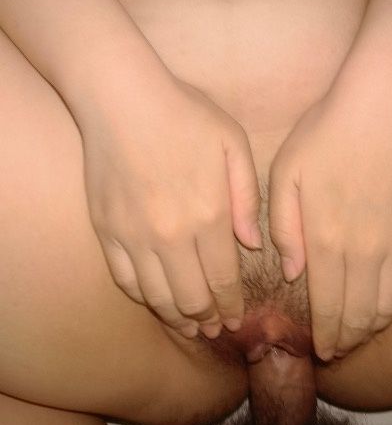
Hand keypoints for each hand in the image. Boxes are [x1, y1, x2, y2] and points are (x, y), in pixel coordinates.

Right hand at [76, 63, 260, 338]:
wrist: (120, 96)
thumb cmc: (184, 112)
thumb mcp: (232, 142)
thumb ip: (246, 197)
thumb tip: (253, 244)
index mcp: (209, 214)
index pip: (224, 280)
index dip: (232, 306)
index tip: (238, 319)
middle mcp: (171, 234)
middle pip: (192, 299)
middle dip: (208, 320)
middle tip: (217, 328)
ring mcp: (134, 236)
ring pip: (157, 297)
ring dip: (176, 318)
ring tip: (189, 325)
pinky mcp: (107, 230)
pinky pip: (124, 279)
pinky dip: (142, 297)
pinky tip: (154, 299)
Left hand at [269, 72, 391, 360]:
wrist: (382, 104)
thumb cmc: (326, 132)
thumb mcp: (286, 173)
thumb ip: (283, 227)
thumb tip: (292, 272)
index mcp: (326, 240)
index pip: (327, 306)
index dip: (325, 335)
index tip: (321, 351)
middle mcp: (365, 250)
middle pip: (360, 314)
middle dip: (348, 338)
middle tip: (340, 348)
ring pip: (390, 303)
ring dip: (375, 323)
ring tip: (362, 328)